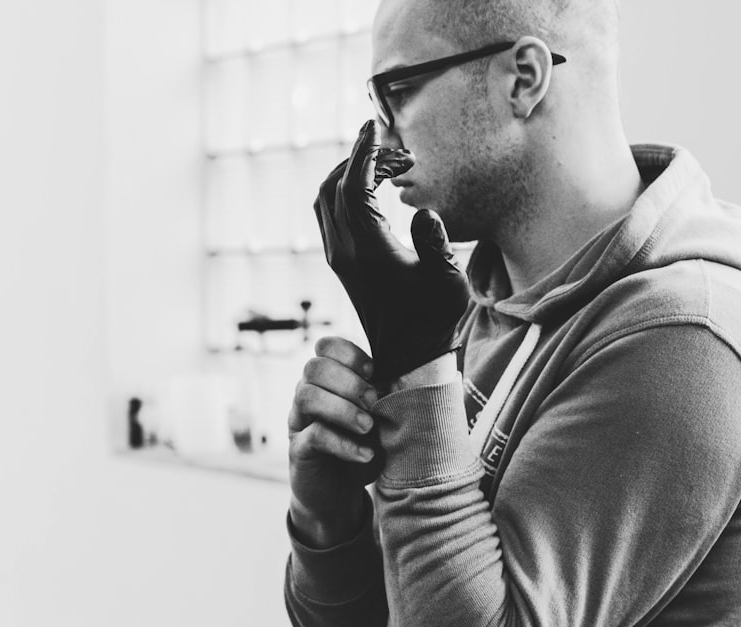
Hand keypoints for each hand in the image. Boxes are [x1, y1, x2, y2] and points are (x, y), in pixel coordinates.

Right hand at [288, 337, 382, 548]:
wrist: (339, 494)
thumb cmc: (362, 447)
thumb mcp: (378, 417)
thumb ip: (384, 394)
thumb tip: (415, 372)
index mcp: (326, 380)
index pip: (325, 346)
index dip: (349, 353)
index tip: (374, 372)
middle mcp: (307, 394)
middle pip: (313, 367)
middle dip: (349, 382)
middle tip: (374, 402)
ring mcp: (299, 421)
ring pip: (306, 396)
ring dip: (343, 409)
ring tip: (368, 426)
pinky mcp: (298, 450)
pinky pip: (313, 436)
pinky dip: (344, 444)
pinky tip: (365, 453)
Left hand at [313, 120, 469, 383]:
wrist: (407, 354)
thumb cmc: (433, 319)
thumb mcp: (447, 281)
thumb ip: (436, 244)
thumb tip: (424, 211)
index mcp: (368, 251)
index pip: (353, 187)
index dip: (362, 152)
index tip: (372, 127)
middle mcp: (344, 251)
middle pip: (334, 186)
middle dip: (360, 160)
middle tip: (399, 156)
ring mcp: (337, 257)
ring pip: (326, 199)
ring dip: (349, 174)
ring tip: (390, 169)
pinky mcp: (338, 262)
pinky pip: (328, 214)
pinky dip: (344, 192)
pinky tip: (375, 192)